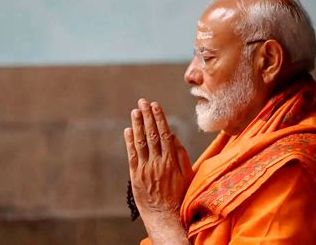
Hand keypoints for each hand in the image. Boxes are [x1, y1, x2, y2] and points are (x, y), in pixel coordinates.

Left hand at [123, 99, 192, 217]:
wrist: (165, 215)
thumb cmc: (179, 194)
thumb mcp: (187, 175)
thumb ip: (181, 154)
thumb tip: (172, 136)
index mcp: (171, 160)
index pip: (164, 133)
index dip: (159, 118)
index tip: (156, 105)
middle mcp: (157, 162)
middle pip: (151, 134)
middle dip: (147, 116)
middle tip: (143, 101)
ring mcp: (145, 169)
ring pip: (140, 142)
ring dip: (137, 125)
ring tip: (135, 111)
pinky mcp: (135, 176)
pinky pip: (132, 156)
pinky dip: (129, 142)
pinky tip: (128, 130)